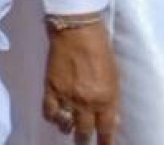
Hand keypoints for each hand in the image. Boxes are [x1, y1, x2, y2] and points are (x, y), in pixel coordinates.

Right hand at [42, 20, 119, 144]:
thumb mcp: (114, 78)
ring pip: (65, 124)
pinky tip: (55, 116)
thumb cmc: (102, 51)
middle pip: (84, 131)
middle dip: (84, 139)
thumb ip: (111, 100)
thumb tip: (111, 117)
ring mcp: (67, 97)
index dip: (105, 142)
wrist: (77, 31)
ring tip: (68, 128)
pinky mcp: (51, 88)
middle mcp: (86, 103)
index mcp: (106, 99)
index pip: (106, 130)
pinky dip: (52, 117)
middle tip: (83, 140)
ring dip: (67, 128)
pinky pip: (49, 112)